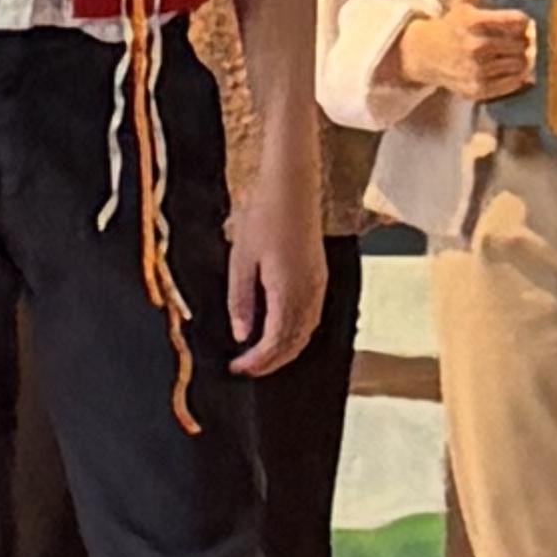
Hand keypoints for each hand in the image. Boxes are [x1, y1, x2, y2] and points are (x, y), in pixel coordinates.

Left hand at [229, 162, 325, 378]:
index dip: (257, 361)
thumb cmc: (263, 217)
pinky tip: (281, 332)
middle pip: (294, 343)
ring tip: (261, 356)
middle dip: (271, 361)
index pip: (275, 342)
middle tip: (246, 369)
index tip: (237, 368)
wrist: (292, 188)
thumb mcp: (241, 260)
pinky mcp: (320, 276)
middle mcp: (309, 293)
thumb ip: (241, 301)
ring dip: (285, 349)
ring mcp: (318, 285)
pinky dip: (297, 333)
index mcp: (288, 291)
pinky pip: (312, 316)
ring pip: (306, 332)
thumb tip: (241, 336)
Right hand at [394, 0, 534, 103]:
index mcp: (472, 21)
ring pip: (520, 64)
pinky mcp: (478, 89)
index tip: (519, 21)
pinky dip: (517, 76)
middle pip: (521, 43)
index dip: (523, 20)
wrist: (425, 55)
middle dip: (523, 40)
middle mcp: (475, 47)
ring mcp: (476, 70)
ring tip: (512, 52)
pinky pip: (513, 83)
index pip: (516, 20)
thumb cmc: (452, 23)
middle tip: (518, 38)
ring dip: (521, 57)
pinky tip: (508, 67)